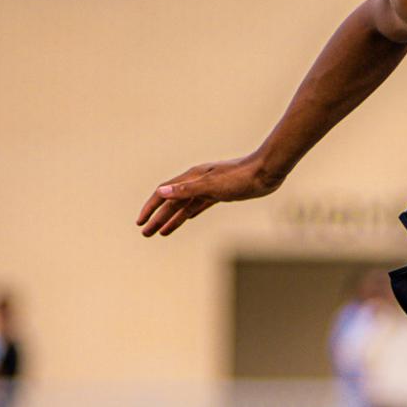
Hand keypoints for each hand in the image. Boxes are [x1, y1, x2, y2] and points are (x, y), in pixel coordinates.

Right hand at [137, 155, 277, 237]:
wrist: (266, 172)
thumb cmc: (240, 177)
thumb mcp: (211, 185)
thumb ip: (186, 190)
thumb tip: (161, 192)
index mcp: (191, 178)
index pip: (164, 193)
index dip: (150, 208)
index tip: (140, 223)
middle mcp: (196, 182)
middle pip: (172, 202)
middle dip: (157, 218)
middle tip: (145, 234)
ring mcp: (208, 188)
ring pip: (184, 206)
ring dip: (171, 219)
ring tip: (159, 233)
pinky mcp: (220, 194)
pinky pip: (198, 206)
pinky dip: (188, 215)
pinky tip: (184, 221)